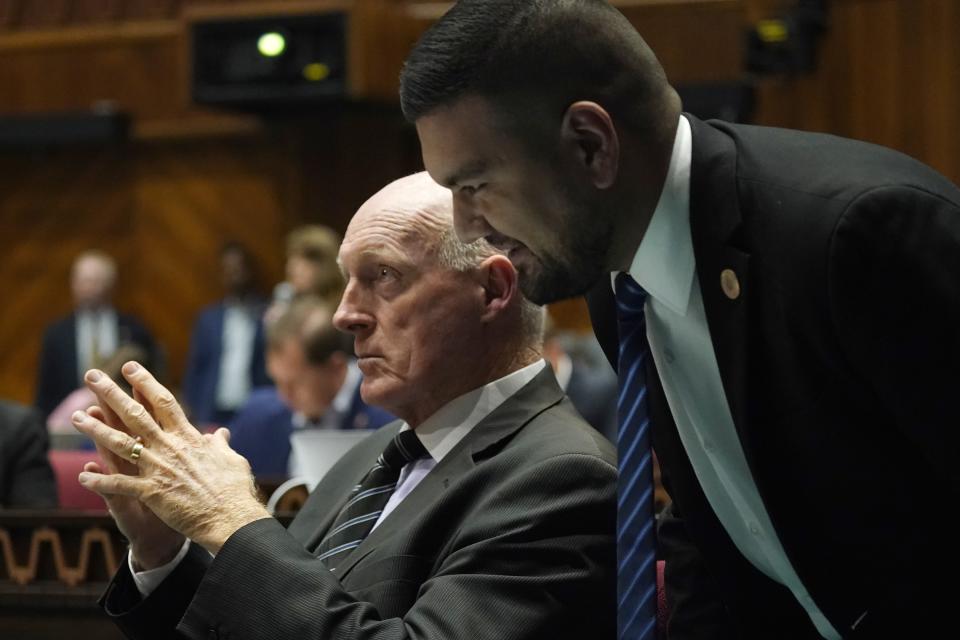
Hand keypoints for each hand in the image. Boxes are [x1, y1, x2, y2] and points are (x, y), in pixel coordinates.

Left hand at [73, 362, 270, 554]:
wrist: (231, 517)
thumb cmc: (234, 489)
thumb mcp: (232, 459)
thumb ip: (220, 445)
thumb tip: (221, 434)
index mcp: (189, 437)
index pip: (163, 402)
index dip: (145, 383)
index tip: (129, 368)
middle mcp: (170, 447)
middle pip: (136, 415)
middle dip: (111, 394)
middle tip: (92, 377)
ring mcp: (159, 469)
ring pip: (121, 444)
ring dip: (96, 431)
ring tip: (76, 417)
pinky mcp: (152, 492)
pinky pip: (121, 485)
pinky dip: (101, 482)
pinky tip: (84, 477)